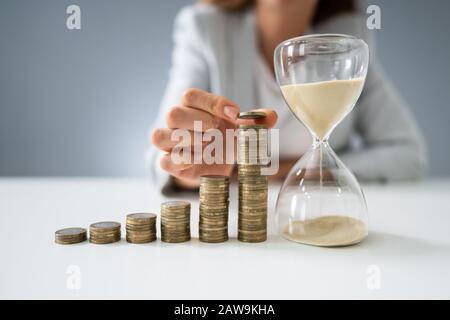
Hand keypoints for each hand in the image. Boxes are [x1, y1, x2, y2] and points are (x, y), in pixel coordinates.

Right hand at [151, 88, 276, 187]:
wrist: (216, 165)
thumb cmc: (225, 139)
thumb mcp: (242, 129)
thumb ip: (255, 122)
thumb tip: (271, 116)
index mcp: (192, 106)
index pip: (191, 95)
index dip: (213, 103)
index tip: (236, 113)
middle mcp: (176, 122)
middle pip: (173, 113)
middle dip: (199, 122)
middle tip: (218, 131)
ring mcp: (168, 143)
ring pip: (161, 136)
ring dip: (188, 142)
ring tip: (209, 147)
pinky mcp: (168, 163)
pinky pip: (164, 161)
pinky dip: (182, 161)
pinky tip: (199, 160)